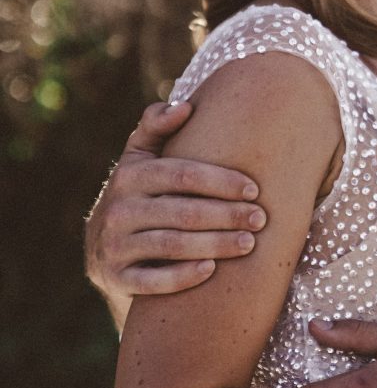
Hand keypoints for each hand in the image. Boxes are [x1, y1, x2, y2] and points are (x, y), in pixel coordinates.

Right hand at [85, 101, 266, 301]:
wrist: (103, 250)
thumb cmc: (139, 194)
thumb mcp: (139, 157)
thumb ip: (156, 127)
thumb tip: (184, 107)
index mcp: (129, 175)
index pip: (182, 175)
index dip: (221, 182)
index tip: (254, 189)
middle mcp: (117, 209)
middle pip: (182, 211)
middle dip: (227, 215)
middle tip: (261, 219)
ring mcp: (114, 245)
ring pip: (171, 245)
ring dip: (215, 245)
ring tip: (249, 243)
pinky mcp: (115, 277)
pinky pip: (152, 281)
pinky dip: (182, 275)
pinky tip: (212, 270)